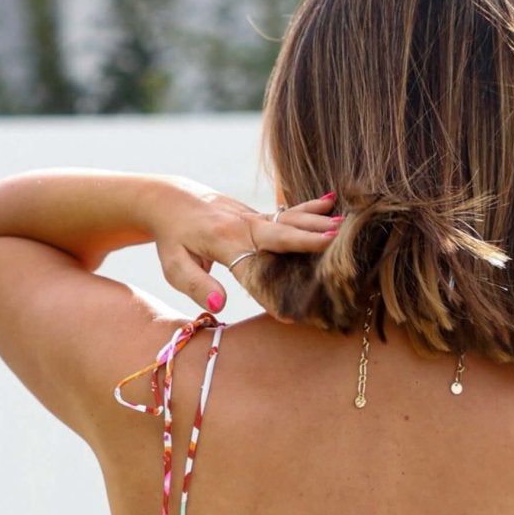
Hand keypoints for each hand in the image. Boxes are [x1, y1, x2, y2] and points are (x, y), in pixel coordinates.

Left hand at [153, 185, 341, 312]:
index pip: (251, 270)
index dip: (268, 293)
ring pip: (289, 220)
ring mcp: (252, 217)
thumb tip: (220, 306)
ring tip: (344, 224)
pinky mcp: (258, 215)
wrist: (169, 200)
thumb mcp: (174, 267)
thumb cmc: (172, 239)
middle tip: (335, 242)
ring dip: (316, 222)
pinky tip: (333, 202)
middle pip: (280, 235)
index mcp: (223, 241)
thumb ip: (196, 285)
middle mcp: (242, 225)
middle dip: (307, 240)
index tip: (288, 314)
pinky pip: (288, 213)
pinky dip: (311, 208)